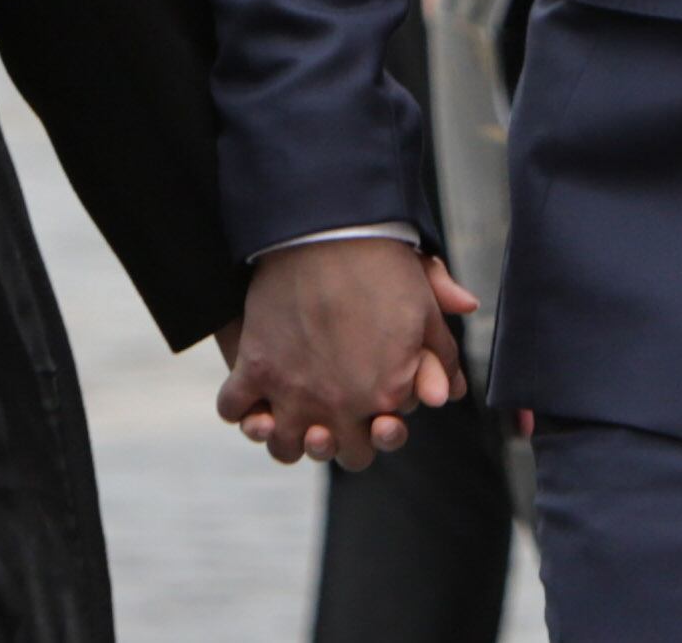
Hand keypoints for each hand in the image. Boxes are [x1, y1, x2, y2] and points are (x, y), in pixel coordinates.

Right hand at [214, 240, 479, 471]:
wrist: (327, 229)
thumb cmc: (383, 265)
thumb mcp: (425, 310)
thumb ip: (442, 359)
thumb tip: (447, 394)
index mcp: (385, 395)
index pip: (379, 442)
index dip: (376, 429)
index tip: (370, 410)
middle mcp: (339, 405)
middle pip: (335, 453)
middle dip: (335, 440)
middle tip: (330, 415)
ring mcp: (293, 391)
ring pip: (282, 447)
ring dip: (286, 437)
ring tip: (287, 416)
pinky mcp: (255, 368)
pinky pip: (234, 410)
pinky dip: (240, 407)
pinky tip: (253, 393)